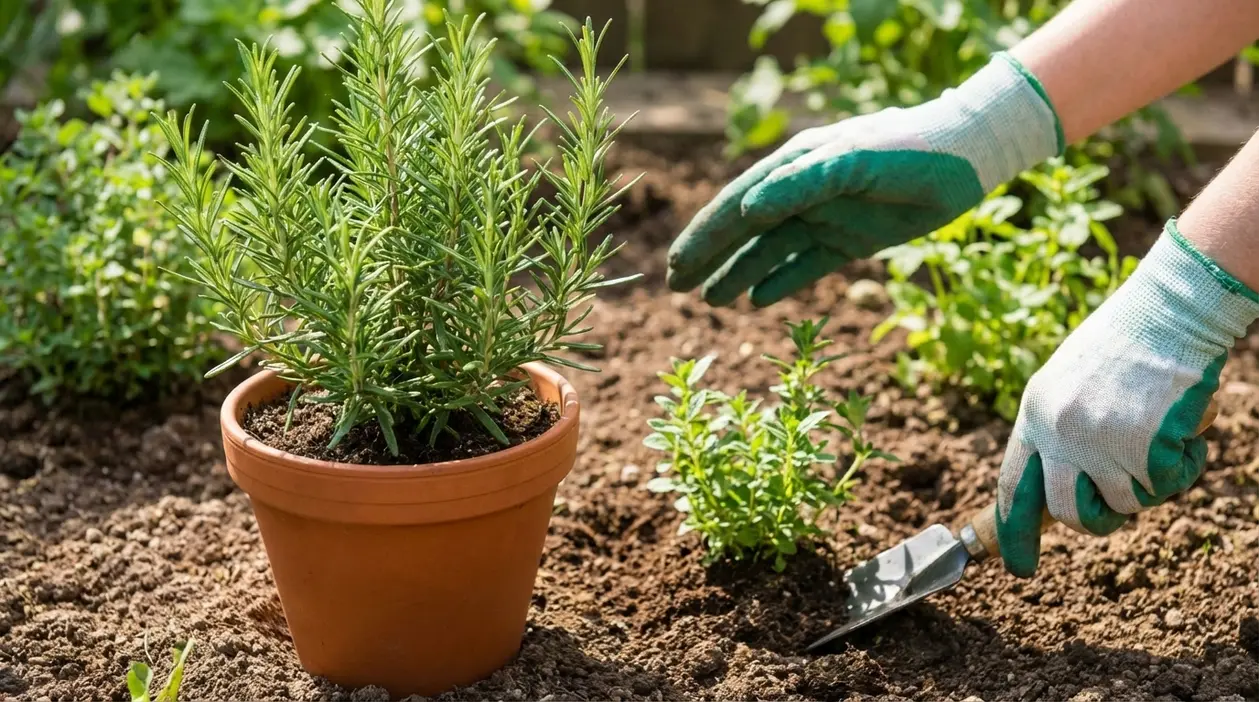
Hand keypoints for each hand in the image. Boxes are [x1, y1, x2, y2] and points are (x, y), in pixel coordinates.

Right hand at [666, 52, 1060, 306]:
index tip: (677, 263)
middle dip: (710, 257)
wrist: (964, 160)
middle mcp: (800, 193)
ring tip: (710, 300)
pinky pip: (805, 267)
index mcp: (793, 167)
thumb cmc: (906, 150)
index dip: (705, 235)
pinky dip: (781, 282)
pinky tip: (756, 301)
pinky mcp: (849, 242)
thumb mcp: (850, 163)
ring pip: (770, 252)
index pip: (736, 205)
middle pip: (744, 231)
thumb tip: (746, 213)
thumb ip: (798, 186)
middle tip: (676, 287)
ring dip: (738, 274)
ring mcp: (823, 218)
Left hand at [996, 220, 1258, 576]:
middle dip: (1092, 522)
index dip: (1014, 532)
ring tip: (1156, 436)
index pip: (1013, 488)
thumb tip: (1052, 491)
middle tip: (1111, 512)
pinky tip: (1182, 427)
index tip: (1018, 565)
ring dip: (1147, 481)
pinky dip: (1183, 464)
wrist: (1167, 314)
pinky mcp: (1144, 449)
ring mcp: (1101, 444)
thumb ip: (1054, 433)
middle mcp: (1059, 435)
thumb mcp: (1066, 385)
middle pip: (1068, 513)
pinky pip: (1167, 485)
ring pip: (1124, 503)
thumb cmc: (1122, 346)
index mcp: (1034, 417)